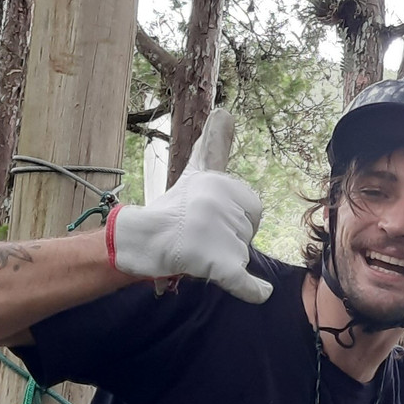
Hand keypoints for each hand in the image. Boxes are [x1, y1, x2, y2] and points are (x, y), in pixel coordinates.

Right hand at [105, 109, 272, 303]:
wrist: (143, 241)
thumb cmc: (174, 209)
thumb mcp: (197, 173)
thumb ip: (213, 145)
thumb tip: (224, 111)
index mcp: (222, 184)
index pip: (251, 209)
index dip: (231, 218)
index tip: (205, 217)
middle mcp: (223, 204)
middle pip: (248, 232)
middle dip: (228, 238)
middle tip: (200, 235)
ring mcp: (220, 234)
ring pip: (242, 253)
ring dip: (225, 257)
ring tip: (197, 250)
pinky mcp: (218, 262)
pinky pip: (242, 279)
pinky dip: (251, 289)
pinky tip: (261, 292)